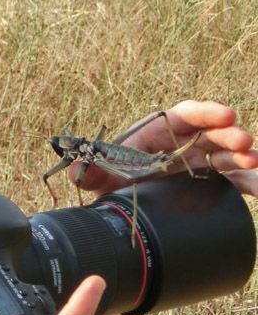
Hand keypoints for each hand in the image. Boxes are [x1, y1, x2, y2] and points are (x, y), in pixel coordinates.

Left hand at [72, 100, 257, 196]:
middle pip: (211, 134)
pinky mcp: (209, 183)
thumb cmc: (113, 179)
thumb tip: (75, 170)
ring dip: (243, 158)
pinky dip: (250, 184)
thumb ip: (89, 173)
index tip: (226, 114)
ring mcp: (199, 162)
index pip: (185, 115)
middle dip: (229, 135)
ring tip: (254, 162)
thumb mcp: (100, 177)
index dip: (207, 112)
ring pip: (226, 156)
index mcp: (159, 132)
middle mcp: (183, 143)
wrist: (120, 203)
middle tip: (243, 141)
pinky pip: (234, 182)